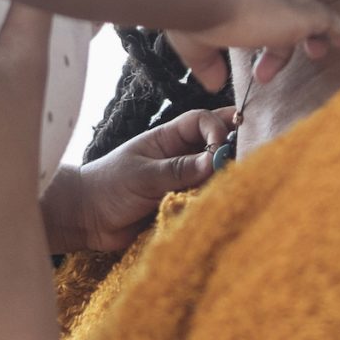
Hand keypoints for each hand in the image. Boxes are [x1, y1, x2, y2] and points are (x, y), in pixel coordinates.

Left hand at [42, 107, 234, 253]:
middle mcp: (181, 156)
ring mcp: (184, 180)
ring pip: (215, 173)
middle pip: (216, 144)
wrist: (87, 219)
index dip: (217, 128)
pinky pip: (206, 199)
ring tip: (240, 182)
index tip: (222, 147)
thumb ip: (177, 170)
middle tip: (251, 156)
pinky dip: (217, 200)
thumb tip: (214, 161)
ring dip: (226, 176)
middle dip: (234, 147)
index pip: (202, 121)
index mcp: (168, 138)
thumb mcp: (142, 176)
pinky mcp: (183, 204)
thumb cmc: (108, 186)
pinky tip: (227, 202)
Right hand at [168, 0, 339, 89]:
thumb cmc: (196, 18)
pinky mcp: (298, 14)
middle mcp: (262, 3)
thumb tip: (215, 84)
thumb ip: (208, 65)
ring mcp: (282, 6)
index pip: (262, 27)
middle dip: (283, 49)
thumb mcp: (198, 47)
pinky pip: (325, 19)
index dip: (264, 52)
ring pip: (308, 14)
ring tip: (317, 54)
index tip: (257, 74)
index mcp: (241, 9)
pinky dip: (335, 28)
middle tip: (269, 74)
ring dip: (314, 35)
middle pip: (285, 21)